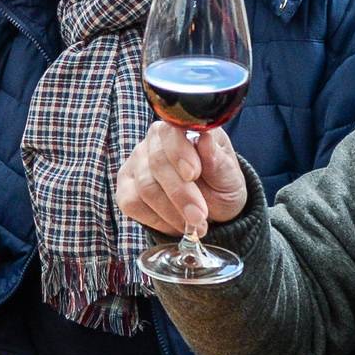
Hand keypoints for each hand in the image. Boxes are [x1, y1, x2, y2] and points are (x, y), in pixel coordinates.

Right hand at [118, 122, 247, 237]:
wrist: (212, 208)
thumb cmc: (221, 185)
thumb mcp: (229, 175)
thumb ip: (217, 159)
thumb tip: (205, 139)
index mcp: (181, 130)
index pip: (171, 133)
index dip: (179, 153)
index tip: (193, 174)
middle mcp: (153, 142)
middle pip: (157, 164)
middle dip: (180, 194)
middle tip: (199, 216)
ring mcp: (136, 165)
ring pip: (145, 187)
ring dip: (171, 212)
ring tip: (194, 224)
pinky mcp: (125, 189)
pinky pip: (132, 203)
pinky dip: (157, 220)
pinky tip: (175, 224)